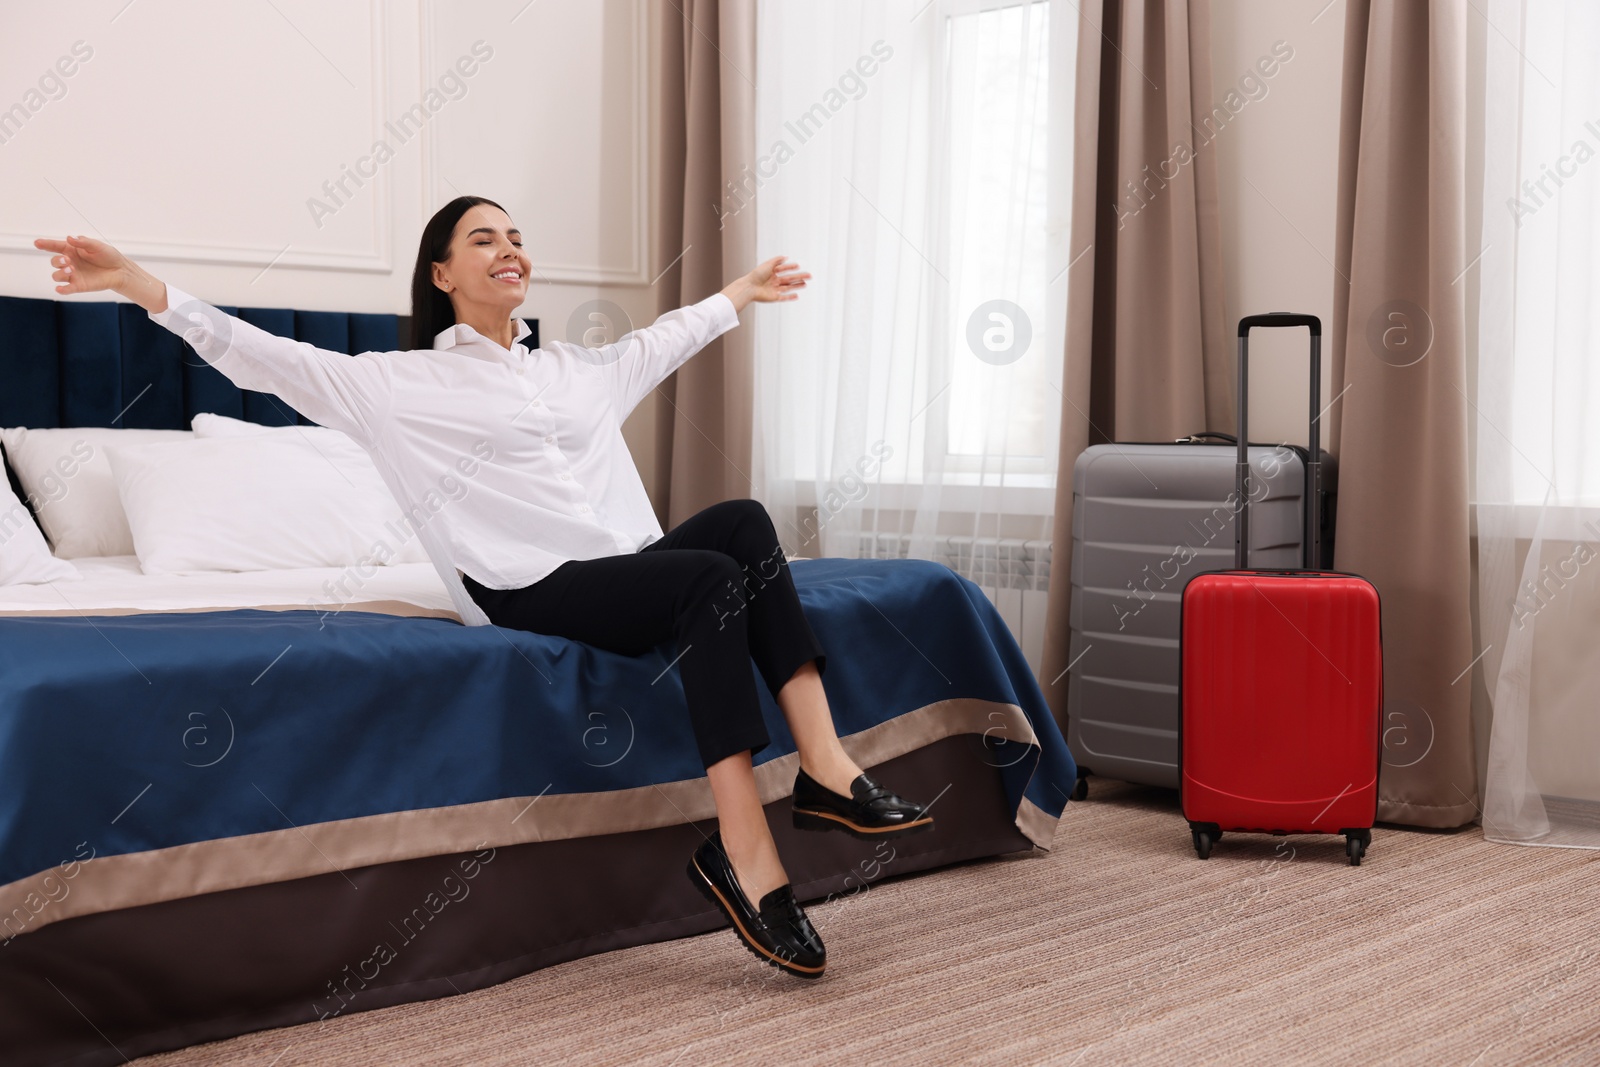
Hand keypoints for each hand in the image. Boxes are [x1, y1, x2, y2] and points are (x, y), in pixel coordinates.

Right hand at [33, 234, 167, 311]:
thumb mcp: (97, 246)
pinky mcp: (79, 286)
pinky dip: (61, 289)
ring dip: (60, 273)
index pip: (55, 246)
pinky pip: (65, 289)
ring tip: (71, 270)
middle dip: (57, 261)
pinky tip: (60, 289)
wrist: (121, 271)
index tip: (37, 243)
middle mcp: (69, 262)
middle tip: (68, 260)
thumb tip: (69, 238)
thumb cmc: (108, 256)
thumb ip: (83, 242)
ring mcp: (73, 275)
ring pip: (56, 275)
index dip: (45, 244)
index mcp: (71, 250)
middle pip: (54, 262)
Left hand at [721, 255, 810, 312]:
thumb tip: (786, 257)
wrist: (749, 287)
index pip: (784, 269)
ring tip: (805, 284)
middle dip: (799, 277)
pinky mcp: (774, 297)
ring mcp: (774, 290)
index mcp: (771, 273)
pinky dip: (790, 297)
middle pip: (789, 279)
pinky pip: (784, 297)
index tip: (798, 266)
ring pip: (788, 287)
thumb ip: (777, 260)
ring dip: (797, 286)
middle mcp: (774, 281)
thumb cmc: (756, 275)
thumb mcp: (767, 264)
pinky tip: (797, 295)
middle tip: (809, 276)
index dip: (791, 267)